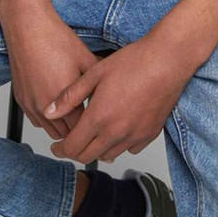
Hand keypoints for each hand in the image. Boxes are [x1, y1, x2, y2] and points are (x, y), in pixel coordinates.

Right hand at [0, 0, 100, 140]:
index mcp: (63, 100)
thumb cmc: (56, 40)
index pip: (80, 129)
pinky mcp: (21, 100)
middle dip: (78, 131)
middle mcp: (44, 107)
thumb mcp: (85, 59)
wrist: (29, 28)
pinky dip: (48, 119)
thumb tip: (113, 87)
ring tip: (76, 116)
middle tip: (90, 122)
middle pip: (65, 134)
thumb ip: (98, 80)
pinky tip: (58, 107)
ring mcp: (30, 105)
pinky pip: (36, 120)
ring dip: (62, 127)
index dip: (92, 127)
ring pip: (49, 130)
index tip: (100, 123)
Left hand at [43, 33, 197, 163]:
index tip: (56, 146)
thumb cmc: (134, 62)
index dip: (60, 149)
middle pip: (88, 156)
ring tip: (94, 133)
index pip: (72, 147)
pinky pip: (130, 149)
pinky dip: (120, 144)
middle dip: (75, 152)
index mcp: (99, 118)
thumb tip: (49, 110)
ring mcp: (135, 136)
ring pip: (109, 155)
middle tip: (71, 141)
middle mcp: (116, 133)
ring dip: (97, 149)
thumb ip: (70, 96)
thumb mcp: (95, 73)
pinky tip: (119, 128)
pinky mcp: (150, 134)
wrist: (167, 60)